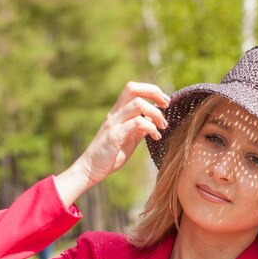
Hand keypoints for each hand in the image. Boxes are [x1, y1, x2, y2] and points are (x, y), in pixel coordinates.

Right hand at [54, 82, 169, 205]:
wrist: (91, 169)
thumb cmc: (111, 154)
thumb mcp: (130, 137)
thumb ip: (140, 127)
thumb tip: (153, 119)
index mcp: (118, 112)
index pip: (133, 89)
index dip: (151, 90)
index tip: (165, 102)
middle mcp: (115, 114)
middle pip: (133, 89)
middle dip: (154, 92)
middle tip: (166, 106)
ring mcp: (114, 124)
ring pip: (137, 104)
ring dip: (155, 113)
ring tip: (163, 126)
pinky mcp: (114, 136)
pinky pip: (136, 123)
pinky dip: (151, 127)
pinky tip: (156, 136)